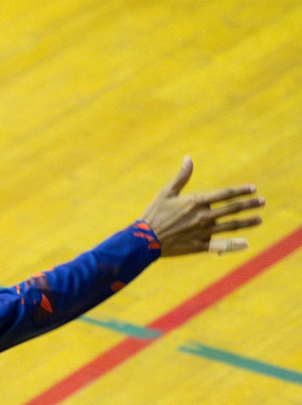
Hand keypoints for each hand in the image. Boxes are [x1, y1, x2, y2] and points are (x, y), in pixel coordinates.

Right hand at [140, 157, 263, 256]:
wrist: (143, 240)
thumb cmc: (153, 214)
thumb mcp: (166, 192)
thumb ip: (181, 177)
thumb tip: (189, 158)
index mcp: (196, 202)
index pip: (225, 194)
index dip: (241, 191)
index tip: (253, 189)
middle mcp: (203, 216)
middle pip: (232, 209)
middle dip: (249, 205)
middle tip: (262, 202)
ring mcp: (202, 232)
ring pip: (230, 226)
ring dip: (246, 222)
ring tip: (259, 219)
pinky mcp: (199, 245)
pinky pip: (220, 245)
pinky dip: (233, 245)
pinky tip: (245, 243)